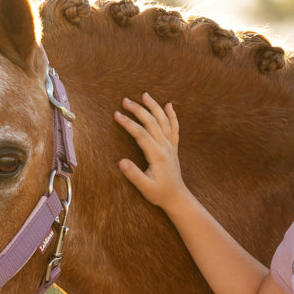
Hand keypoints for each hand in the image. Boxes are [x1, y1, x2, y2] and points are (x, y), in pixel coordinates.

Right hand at [115, 93, 185, 210]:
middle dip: (138, 109)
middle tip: (124, 100)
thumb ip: (133, 174)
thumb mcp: (145, 187)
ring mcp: (171, 146)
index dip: (128, 123)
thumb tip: (121, 162)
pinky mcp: (173, 148)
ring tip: (144, 95)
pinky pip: (174, 128)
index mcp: (157, 155)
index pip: (140, 134)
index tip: (116, 115)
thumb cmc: (159, 193)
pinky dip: (172, 115)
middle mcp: (165, 147)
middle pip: (151, 122)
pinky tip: (169, 105)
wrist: (177, 197)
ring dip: (154, 107)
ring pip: (163, 121)